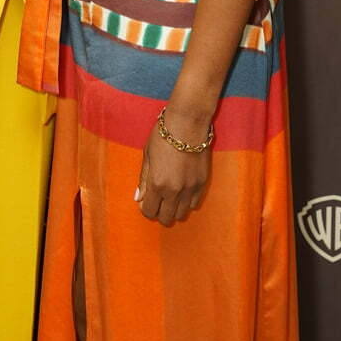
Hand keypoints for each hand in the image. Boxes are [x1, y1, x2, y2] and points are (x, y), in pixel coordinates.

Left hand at [136, 111, 210, 226]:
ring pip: (181, 214)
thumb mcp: (148, 155)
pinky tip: (182, 189)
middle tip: (158, 199)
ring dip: (174, 208)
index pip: (149, 212)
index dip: (146, 208)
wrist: (188, 122)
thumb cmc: (163, 135)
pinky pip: (193, 203)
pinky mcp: (202, 183)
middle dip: (160, 212)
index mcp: (157, 183)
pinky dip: (186, 201)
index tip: (147, 199)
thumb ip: (144, 179)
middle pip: (166, 218)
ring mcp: (190, 188)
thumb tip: (138, 198)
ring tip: (171, 194)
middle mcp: (174, 191)